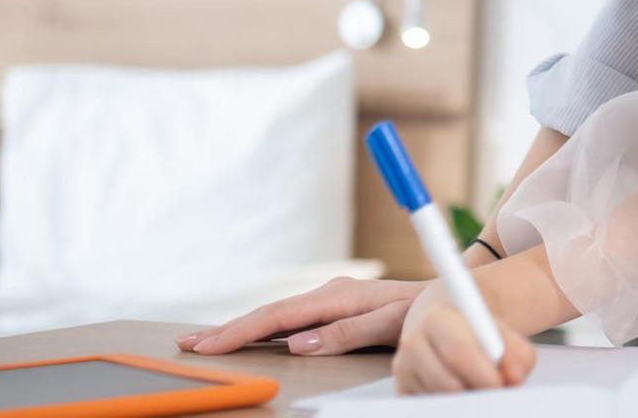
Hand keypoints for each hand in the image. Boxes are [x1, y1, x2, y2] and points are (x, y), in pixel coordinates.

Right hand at [177, 277, 428, 355]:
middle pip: (269, 313)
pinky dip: (262, 326)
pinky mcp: (334, 306)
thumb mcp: (392, 323)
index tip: (209, 346)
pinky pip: (290, 318)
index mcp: (339, 296)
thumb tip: (299, 342)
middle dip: (227, 329)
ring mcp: (330, 299)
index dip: (241, 332)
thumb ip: (348, 332)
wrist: (450, 293)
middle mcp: (330, 293)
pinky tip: (246, 334)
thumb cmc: (423, 310)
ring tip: (204, 340)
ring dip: (240, 328)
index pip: (279, 316)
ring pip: (276, 315)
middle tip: (187, 345)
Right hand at [393, 283, 536, 393]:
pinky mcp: (402, 389)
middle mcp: (412, 343)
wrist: (443, 319)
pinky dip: (451, 404)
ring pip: (440, 399)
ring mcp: (403, 369)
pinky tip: (461, 387)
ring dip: (465, 399)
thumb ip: (517, 351)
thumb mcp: (500, 330)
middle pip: (448, 383)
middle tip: (495, 391)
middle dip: (477, 392)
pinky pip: (431, 408)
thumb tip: (514, 378)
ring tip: (478, 382)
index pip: (459, 353)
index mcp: (436, 319)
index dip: (483, 375)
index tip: (501, 385)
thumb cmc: (475, 327)